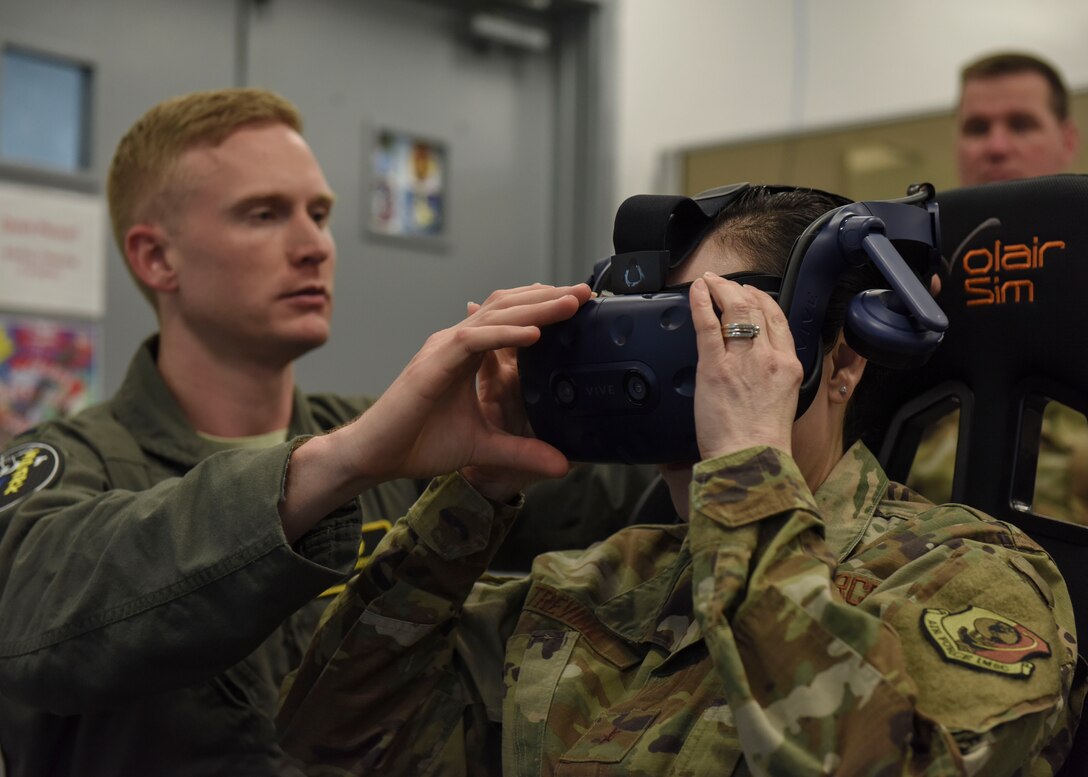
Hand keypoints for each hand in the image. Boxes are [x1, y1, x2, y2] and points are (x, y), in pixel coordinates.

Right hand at [338, 283, 591, 487]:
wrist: (376, 455)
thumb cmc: (419, 443)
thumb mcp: (485, 448)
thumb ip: (523, 452)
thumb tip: (563, 465)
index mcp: (467, 354)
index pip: (510, 318)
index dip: (543, 308)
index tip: (578, 304)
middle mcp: (457, 343)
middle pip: (507, 307)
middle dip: (548, 297)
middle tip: (585, 290)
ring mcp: (444, 349)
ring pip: (494, 316)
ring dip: (535, 308)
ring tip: (570, 302)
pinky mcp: (433, 365)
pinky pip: (474, 341)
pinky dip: (505, 335)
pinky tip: (533, 334)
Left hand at [690, 273, 800, 459]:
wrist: (751, 460)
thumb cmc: (761, 441)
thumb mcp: (782, 401)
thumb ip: (772, 377)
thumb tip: (757, 365)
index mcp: (788, 365)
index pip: (778, 319)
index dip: (762, 300)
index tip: (750, 294)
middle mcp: (768, 357)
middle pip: (757, 308)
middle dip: (739, 290)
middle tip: (724, 283)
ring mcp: (741, 360)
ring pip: (735, 310)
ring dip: (720, 290)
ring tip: (709, 281)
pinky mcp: (714, 368)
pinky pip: (707, 326)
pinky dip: (701, 303)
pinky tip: (696, 292)